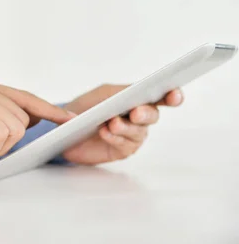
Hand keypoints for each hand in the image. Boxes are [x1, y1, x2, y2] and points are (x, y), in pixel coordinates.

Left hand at [62, 84, 183, 164]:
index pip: (159, 95)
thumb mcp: (96, 96)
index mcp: (135, 97)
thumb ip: (109, 95)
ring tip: (112, 123)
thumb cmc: (85, 108)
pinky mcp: (122, 149)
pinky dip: (114, 137)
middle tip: (135, 113)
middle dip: (144, 114)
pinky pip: (124, 144)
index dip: (171, 95)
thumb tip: (108, 100)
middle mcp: (138, 116)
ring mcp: (132, 134)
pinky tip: (105, 132)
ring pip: (137, 131)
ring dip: (125, 127)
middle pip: (151, 115)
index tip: (175, 94)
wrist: (68, 128)